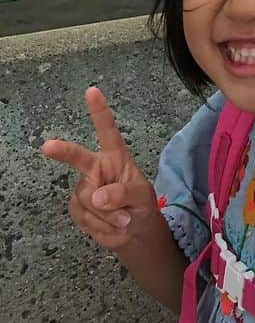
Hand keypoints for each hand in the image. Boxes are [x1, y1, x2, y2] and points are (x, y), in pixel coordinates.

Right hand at [42, 86, 157, 250]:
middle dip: (63, 151)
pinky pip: (84, 216)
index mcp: (115, 156)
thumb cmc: (140, 204)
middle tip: (48, 146)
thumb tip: (97, 196)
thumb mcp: (140, 195)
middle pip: (78, 157)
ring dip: (107, 213)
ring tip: (122, 217)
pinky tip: (111, 225)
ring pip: (87, 198)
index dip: (99, 111)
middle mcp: (96, 168)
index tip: (92, 91)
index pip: (107, 130)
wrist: (134, 231)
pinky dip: (100, 224)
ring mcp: (85, 187)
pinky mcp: (77, 207)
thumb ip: (122, 193)